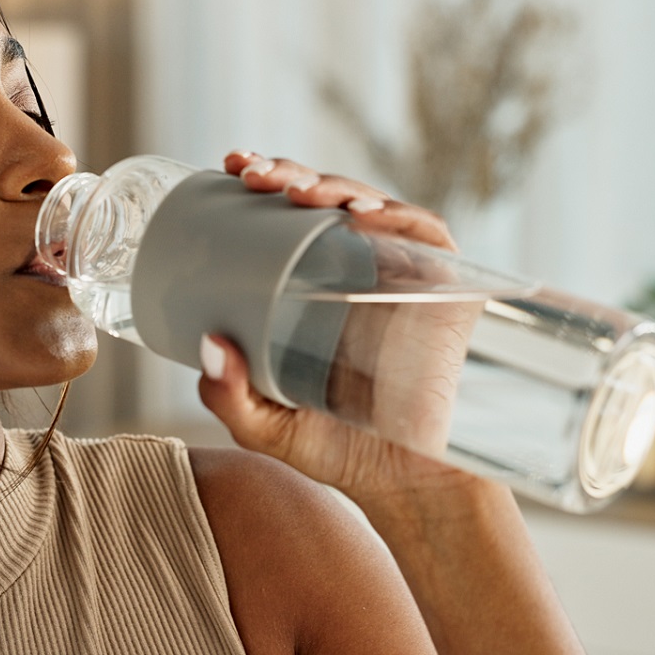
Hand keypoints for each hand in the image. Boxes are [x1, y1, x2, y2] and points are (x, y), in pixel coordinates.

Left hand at [197, 152, 484, 500]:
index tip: (227, 168)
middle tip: (249, 173)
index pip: (288, 218)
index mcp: (314, 286)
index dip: (264, 181)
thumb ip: (229, 396)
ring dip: (334, 186)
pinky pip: (427, 236)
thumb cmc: (337, 450)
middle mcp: (359, 270)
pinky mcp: (446, 288)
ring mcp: (404, 276)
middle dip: (288, 173)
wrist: (407, 486)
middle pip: (326, 199)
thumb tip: (208, 344)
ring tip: (295, 190)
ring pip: (372, 206)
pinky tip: (363, 213)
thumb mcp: (263, 426)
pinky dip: (398, 217)